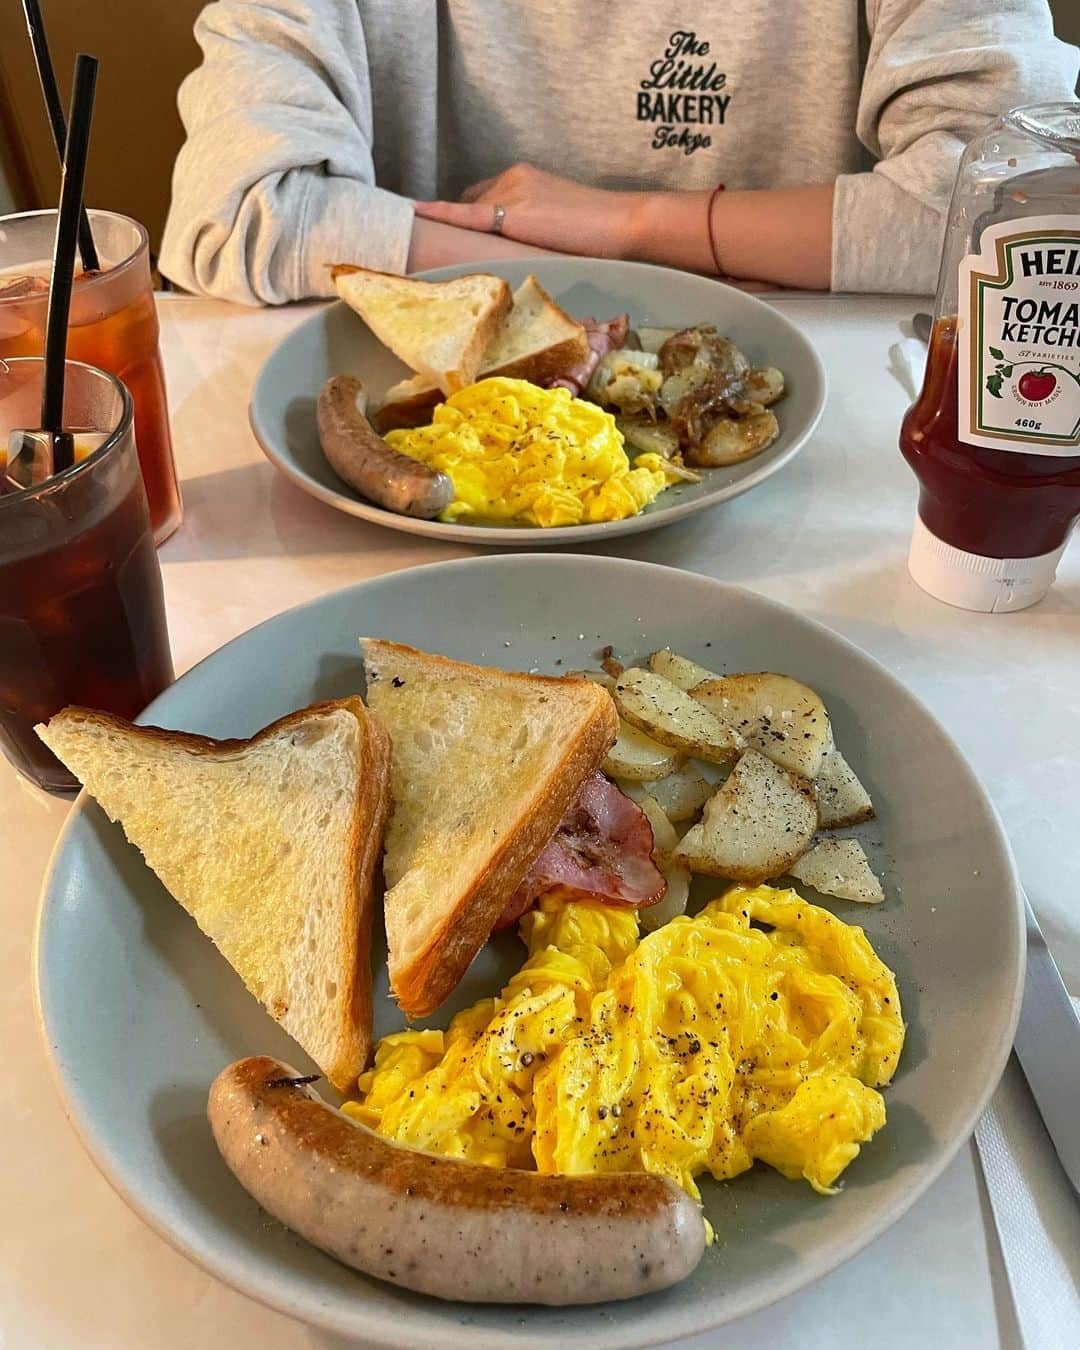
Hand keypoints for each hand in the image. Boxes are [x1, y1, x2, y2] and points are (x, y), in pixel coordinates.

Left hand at [413, 163, 647, 259]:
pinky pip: (464, 216)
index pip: (484, 196)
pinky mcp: (510, 211)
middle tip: (448, 251)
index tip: (450, 227)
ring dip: (457, 233)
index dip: (468, 214)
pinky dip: (438, 215)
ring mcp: (509, 192)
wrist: (621, 224)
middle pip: (470, 203)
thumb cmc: (599, 233)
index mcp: (524, 177)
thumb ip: (532, 226)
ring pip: (467, 213)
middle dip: (461, 225)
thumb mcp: (559, 222)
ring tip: (448, 254)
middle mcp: (512, 178)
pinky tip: (414, 216)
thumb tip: (516, 251)